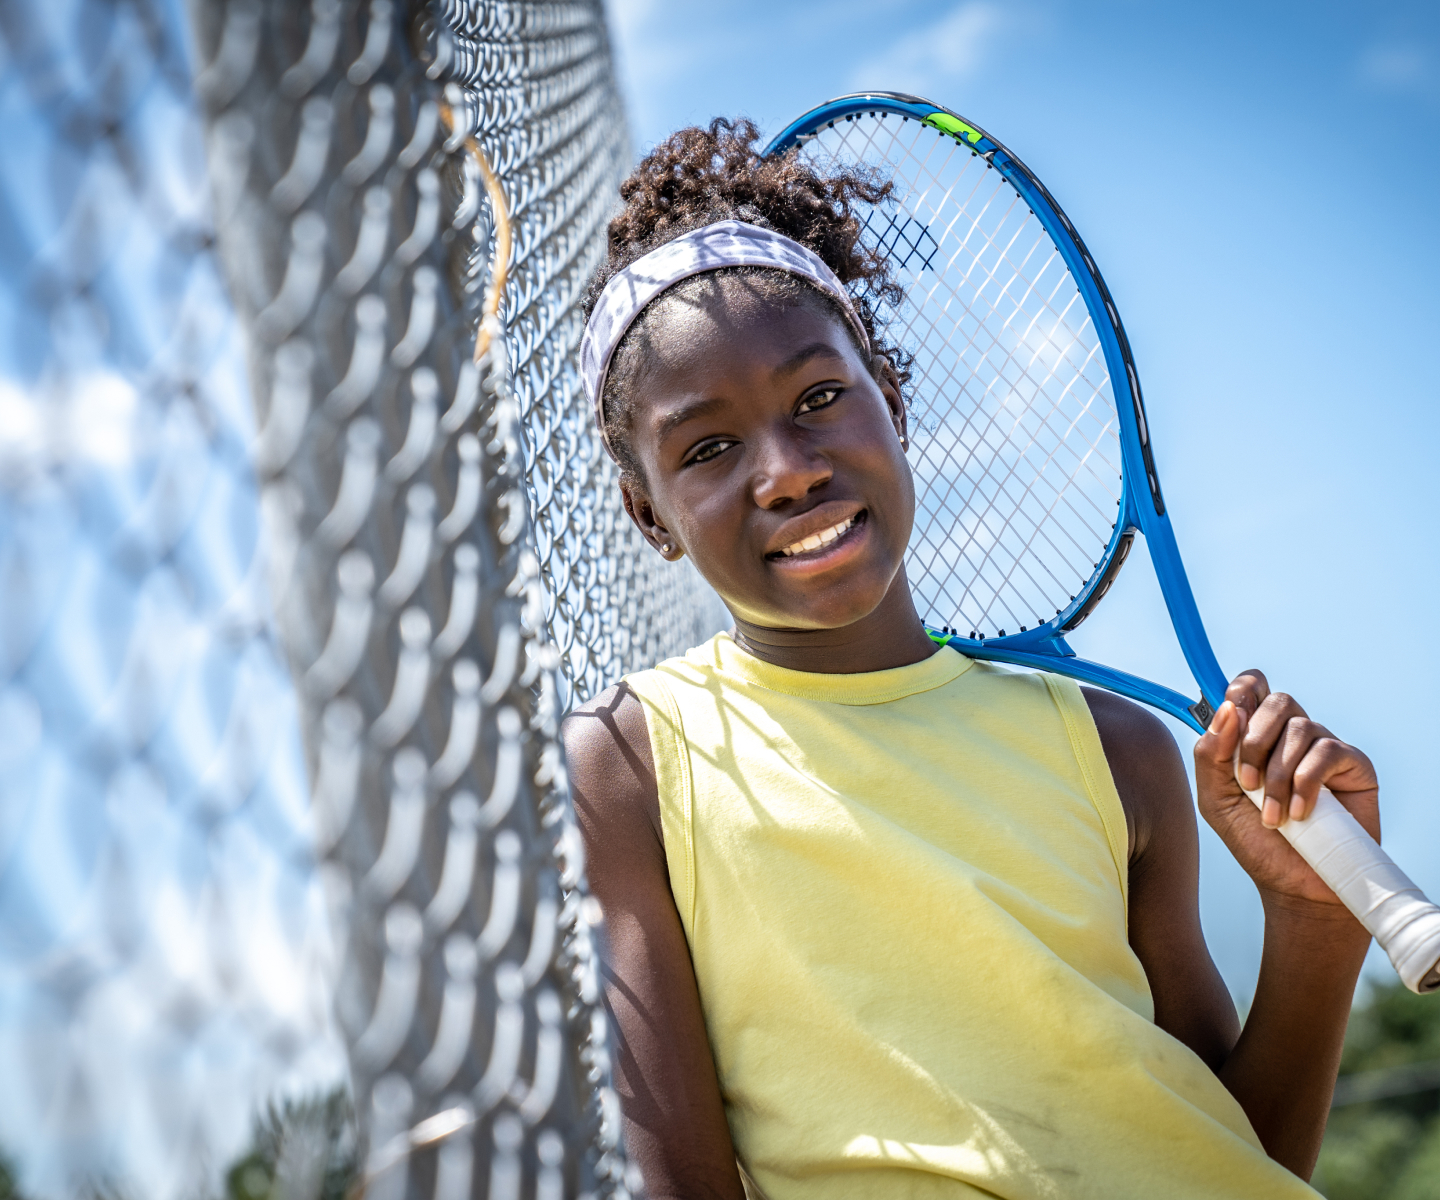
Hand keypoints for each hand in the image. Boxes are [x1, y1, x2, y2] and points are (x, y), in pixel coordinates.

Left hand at [1193, 670, 1378, 908]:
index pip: (1252, 687)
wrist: (1293, 884)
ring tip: (1274, 816)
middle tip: (1247, 784)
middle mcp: (1291, 736)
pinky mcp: (1354, 766)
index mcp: (1256, 736)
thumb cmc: (1255, 841)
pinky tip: (1300, 813)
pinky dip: (1307, 783)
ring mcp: (1324, 748)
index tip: (1231, 718)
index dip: (1242, 691)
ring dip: (1278, 774)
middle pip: (1276, 701)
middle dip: (1254, 741)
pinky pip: (1328, 751)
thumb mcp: (1216, 799)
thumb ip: (1211, 755)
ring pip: (1300, 727)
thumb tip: (1226, 710)